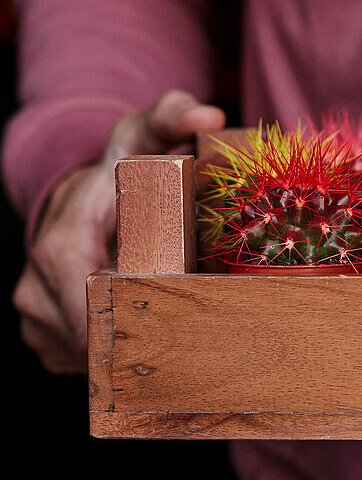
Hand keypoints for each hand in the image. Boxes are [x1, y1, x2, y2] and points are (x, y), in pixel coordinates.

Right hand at [13, 90, 224, 372]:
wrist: (81, 193)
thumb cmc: (119, 167)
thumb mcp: (145, 134)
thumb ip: (173, 117)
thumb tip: (206, 115)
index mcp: (60, 246)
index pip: (85, 304)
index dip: (130, 320)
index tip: (174, 326)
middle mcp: (36, 287)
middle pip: (92, 339)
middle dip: (140, 341)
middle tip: (193, 340)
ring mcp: (37, 317)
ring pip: (88, 358)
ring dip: (130, 351)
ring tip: (174, 334)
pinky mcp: (48, 338)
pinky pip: (83, 364)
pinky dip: (115, 356)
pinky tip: (147, 338)